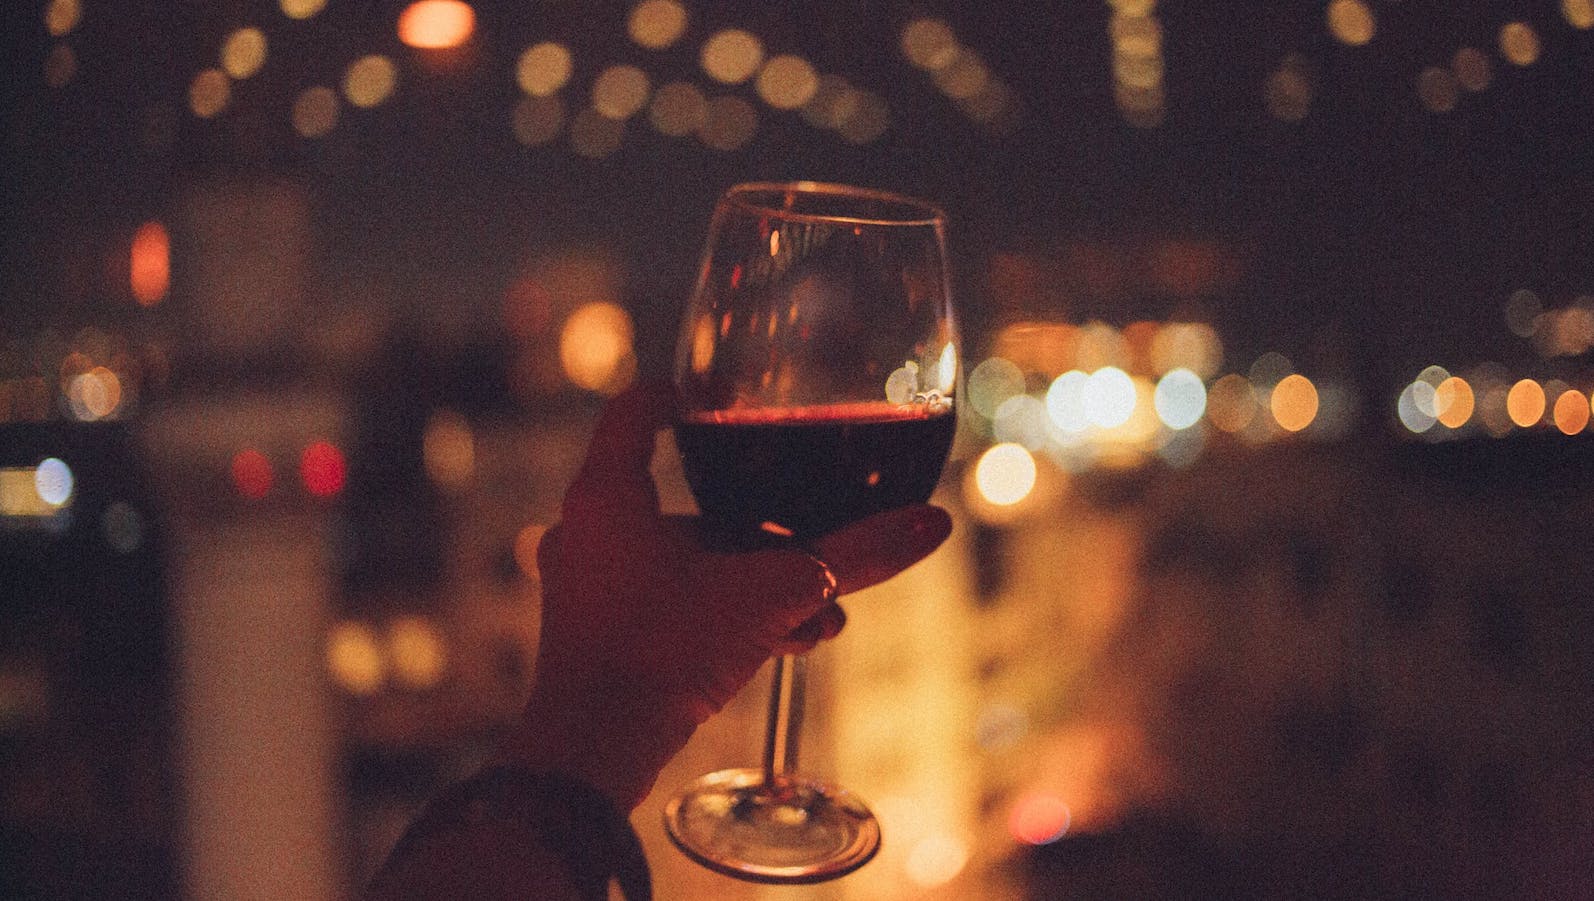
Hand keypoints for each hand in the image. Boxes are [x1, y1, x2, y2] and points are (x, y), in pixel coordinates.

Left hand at [500, 382, 952, 807]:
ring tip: (814, 618)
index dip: (688, 397)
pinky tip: (782, 643)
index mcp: (609, 493)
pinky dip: (722, 612)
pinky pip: (670, 601)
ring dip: (754, 583)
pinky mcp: (596, 634)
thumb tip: (929, 524)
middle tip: (817, 555)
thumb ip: (853, 557)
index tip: (731, 401)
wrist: (596, 751)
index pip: (639, 411)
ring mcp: (587, 584)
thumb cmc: (665, 654)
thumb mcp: (774, 595)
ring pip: (687, 561)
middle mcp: (588, 529)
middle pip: (689, 504)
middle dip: (766, 534)